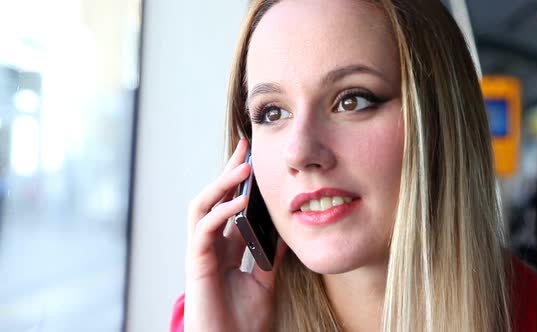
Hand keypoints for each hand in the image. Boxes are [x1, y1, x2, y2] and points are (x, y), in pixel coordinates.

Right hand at [183, 139, 286, 331]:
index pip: (231, 206)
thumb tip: (284, 232)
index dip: (241, 183)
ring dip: (222, 185)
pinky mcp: (196, 263)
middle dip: (229, 172)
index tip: (255, 159)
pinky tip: (240, 202)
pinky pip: (204, 229)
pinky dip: (220, 212)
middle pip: (215, 198)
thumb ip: (269, 257)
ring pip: (203, 206)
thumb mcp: (265, 282)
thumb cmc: (243, 322)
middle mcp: (211, 246)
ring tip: (243, 169)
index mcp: (226, 248)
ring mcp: (201, 252)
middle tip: (246, 149)